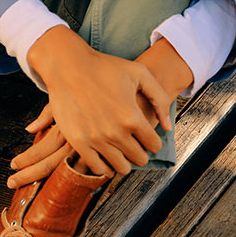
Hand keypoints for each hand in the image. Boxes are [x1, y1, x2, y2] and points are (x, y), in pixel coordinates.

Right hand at [12, 27, 176, 186]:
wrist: (69, 67)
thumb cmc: (105, 67)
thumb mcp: (140, 74)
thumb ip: (159, 100)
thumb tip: (167, 127)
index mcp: (132, 117)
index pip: (154, 146)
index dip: (153, 143)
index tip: (147, 138)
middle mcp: (115, 132)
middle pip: (139, 159)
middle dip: (140, 153)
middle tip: (134, 144)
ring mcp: (96, 139)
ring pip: (120, 167)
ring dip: (124, 161)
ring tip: (120, 151)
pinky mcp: (78, 142)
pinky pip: (97, 169)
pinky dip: (104, 166)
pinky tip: (105, 156)